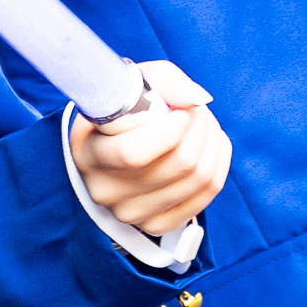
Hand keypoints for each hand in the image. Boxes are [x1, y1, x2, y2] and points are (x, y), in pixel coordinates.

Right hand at [70, 60, 231, 236]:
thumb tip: (198, 100)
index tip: (178, 112)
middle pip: (178, 165)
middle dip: (200, 127)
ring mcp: (131, 212)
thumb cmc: (123, 107)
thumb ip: (166, 82)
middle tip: (196, 111)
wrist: (112, 141)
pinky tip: (210, 145)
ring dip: (213, 142)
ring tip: (204, 123)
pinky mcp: (156, 224)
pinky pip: (206, 196)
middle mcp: (105, 190)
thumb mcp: (133, 82)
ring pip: (199, 179)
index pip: (132, 152)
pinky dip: (218, 164)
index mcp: (89, 154)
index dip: (168, 130)